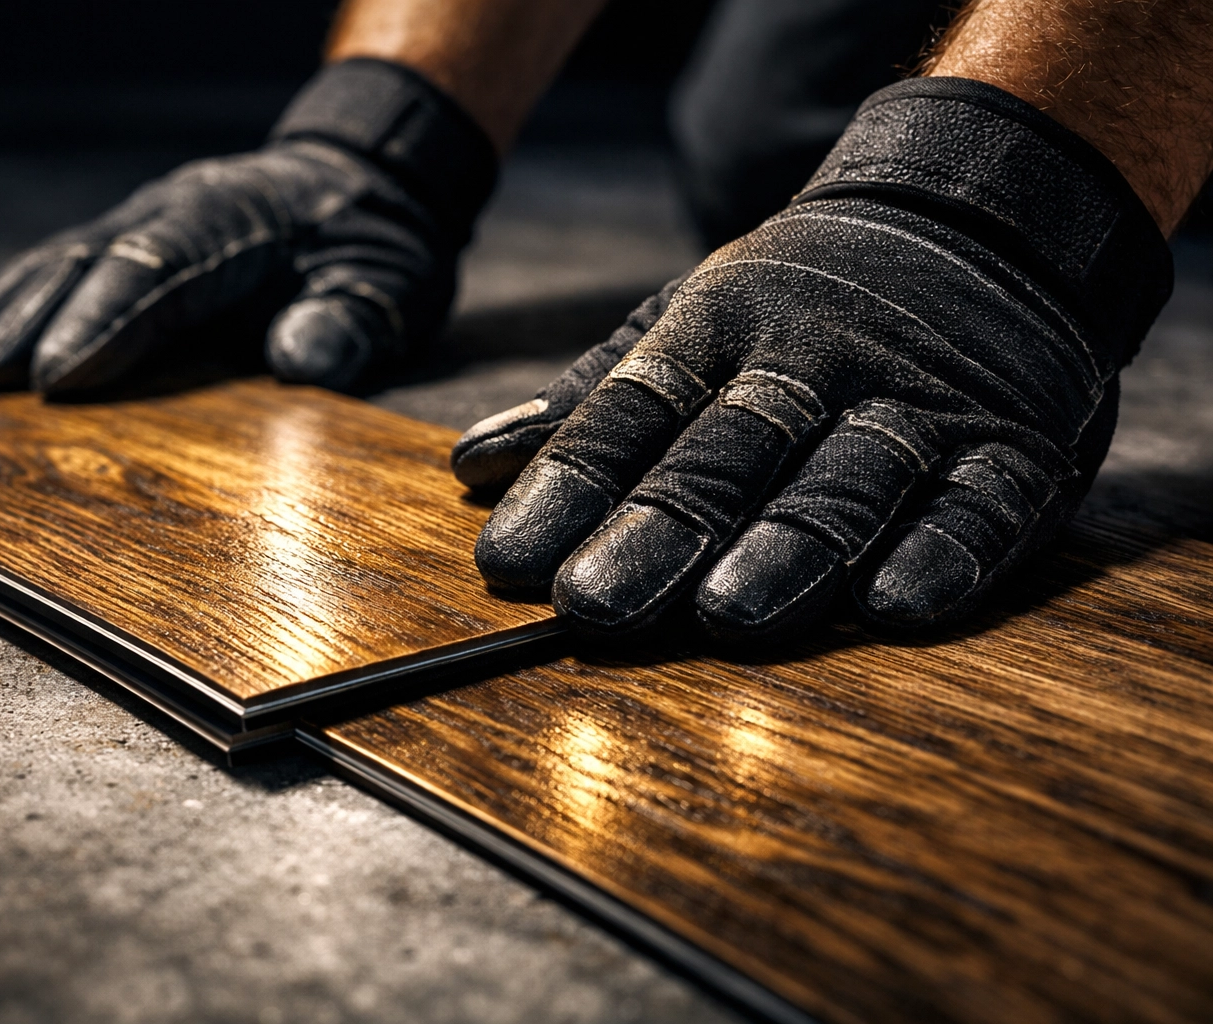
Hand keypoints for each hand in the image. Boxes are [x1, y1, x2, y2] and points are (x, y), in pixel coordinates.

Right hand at [0, 60, 496, 394]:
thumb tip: (303, 361)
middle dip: (30, 320)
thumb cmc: (373, 240)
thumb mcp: (388, 283)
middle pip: (90, 260)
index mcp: (236, 218)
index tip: (56, 376)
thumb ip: (350, 322)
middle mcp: (175, 207)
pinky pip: (58, 265)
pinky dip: (2, 300)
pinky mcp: (131, 237)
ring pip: (57, 259)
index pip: (160, 265)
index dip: (106, 320)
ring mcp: (145, 218)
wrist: (362, 181)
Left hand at [458, 79, 1171, 641]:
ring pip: (848, 477)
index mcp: (721, 331)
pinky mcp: (1012, 441)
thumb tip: (474, 464)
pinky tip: (897, 604)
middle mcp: (813, 362)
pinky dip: (944, 549)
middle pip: (727, 453)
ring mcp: (917, 400)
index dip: (569, 486)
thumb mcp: (690, 317)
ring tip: (728, 613)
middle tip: (594, 605)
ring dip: (788, 545)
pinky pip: (982, 499)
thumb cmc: (803, 297)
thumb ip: (591, 398)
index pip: (631, 414)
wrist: (979, 210)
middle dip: (659, 530)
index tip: (507, 561)